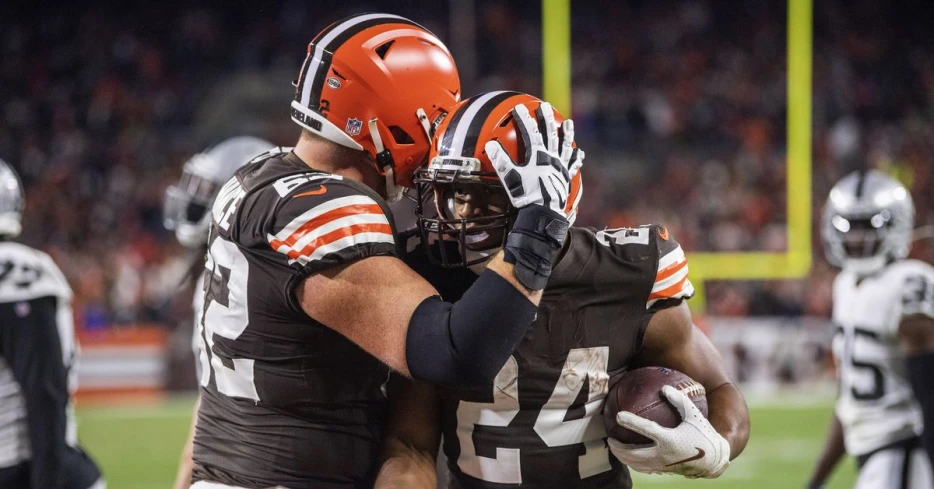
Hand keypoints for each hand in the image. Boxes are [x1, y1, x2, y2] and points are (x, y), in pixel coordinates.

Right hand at [485, 102, 582, 217]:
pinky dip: (576, 158)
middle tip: (546, 106)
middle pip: (550, 134)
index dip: (524, 119)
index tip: (519, 107)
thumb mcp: (510, 178)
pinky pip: (572, 166)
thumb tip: (490, 145)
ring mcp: (560, 167)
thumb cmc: (526, 195)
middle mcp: (551, 158)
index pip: (530, 132)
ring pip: (565, 146)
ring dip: (567, 133)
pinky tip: (579, 153)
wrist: (544, 213)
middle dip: (547, 119)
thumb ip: (501, 161)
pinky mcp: (566, 178)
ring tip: (569, 123)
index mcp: (538, 156)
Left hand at [608, 385, 730, 478]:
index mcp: (669, 439)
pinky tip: (629, 456)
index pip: (646, 430)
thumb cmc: (704, 434)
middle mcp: (663, 454)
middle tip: (609, 438)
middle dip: (617, 448)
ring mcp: (662, 464)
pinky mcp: (664, 470)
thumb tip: (664, 387)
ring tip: (614, 448)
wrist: (713, 460)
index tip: (618, 415)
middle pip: (633, 453)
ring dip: (622, 457)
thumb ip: (679, 400)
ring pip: (636, 464)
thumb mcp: (694, 415)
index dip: (631, 422)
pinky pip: (644, 468)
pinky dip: (633, 463)